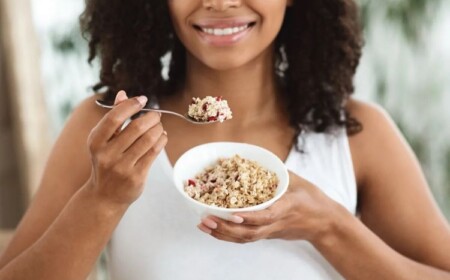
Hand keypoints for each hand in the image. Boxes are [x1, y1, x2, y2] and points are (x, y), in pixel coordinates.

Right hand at [86, 91, 167, 206]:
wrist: (104, 196)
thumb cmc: (106, 162)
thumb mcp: (103, 141)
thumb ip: (114, 117)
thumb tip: (123, 93)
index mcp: (96, 142)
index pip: (114, 117)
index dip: (131, 105)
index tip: (143, 99)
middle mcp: (107, 155)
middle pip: (136, 128)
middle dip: (150, 117)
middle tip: (156, 114)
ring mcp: (121, 167)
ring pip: (148, 140)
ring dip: (158, 128)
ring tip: (159, 126)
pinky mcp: (136, 177)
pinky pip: (154, 153)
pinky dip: (161, 140)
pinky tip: (162, 136)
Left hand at [198, 171, 345, 243]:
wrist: (325, 223)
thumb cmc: (313, 200)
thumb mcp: (298, 181)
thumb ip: (278, 172)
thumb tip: (258, 158)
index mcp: (287, 207)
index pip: (267, 216)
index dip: (249, 217)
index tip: (233, 214)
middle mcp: (277, 222)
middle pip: (250, 232)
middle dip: (226, 228)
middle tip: (206, 219)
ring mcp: (272, 231)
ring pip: (246, 238)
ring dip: (223, 234)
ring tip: (204, 225)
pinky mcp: (269, 235)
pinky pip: (247, 238)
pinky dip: (229, 236)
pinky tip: (215, 230)